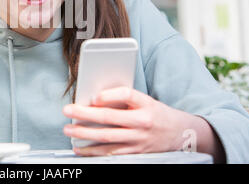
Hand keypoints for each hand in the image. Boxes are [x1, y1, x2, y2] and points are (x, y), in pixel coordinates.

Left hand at [62, 87, 187, 155]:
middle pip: (110, 118)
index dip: (108, 95)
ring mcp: (138, 140)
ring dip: (84, 134)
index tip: (93, 96)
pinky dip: (93, 151)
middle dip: (85, 114)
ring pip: (107, 138)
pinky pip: (110, 153)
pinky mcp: (135, 153)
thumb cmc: (157, 113)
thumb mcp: (145, 100)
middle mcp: (142, 123)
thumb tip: (95, 100)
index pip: (126, 95)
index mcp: (145, 105)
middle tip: (68, 111)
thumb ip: (124, 99)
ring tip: (68, 130)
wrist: (180, 133)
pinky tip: (80, 148)